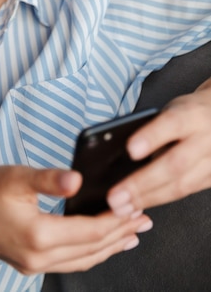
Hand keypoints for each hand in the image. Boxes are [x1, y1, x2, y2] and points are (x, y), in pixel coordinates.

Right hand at [0, 165, 151, 273]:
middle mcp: (39, 257)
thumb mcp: (16, 177)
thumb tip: (78, 180)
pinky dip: (91, 254)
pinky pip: (70, 263)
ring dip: (110, 247)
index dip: (116, 219)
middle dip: (120, 233)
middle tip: (144, 219)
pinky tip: (100, 245)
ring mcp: (34, 265)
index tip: (136, 206)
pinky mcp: (30, 263)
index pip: (90, 231)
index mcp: (38, 234)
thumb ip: (50, 179)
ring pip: (84, 260)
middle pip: (92, 249)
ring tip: (132, 234)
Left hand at [107, 77, 210, 216]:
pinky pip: (185, 193)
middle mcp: (205, 139)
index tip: (131, 149)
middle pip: (175, 163)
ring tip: (123, 208)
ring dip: (148, 199)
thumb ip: (152, 127)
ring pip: (181, 185)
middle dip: (142, 182)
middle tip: (116, 196)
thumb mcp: (171, 109)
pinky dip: (159, 200)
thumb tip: (119, 150)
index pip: (172, 123)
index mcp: (191, 115)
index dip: (151, 137)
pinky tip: (141, 206)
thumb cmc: (188, 114)